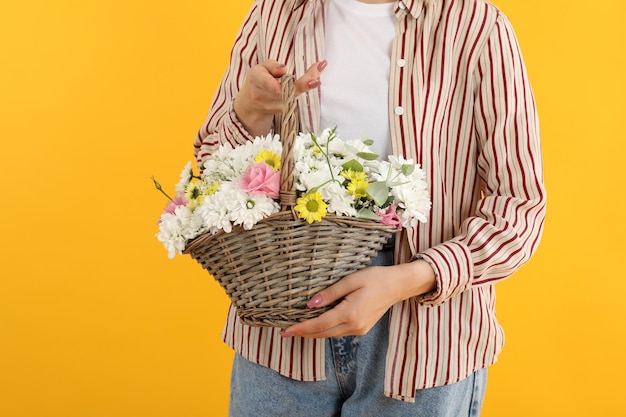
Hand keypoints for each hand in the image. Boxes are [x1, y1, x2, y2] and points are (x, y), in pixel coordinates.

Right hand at [233, 59, 326, 136]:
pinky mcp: (282, 111)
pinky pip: (295, 99)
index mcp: (256, 79)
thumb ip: (272, 66)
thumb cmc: (258, 81)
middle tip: (315, 80)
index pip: (266, 82)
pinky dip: (305, 87)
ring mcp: (274, 106)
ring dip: (308, 83)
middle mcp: (265, 96)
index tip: (284, 73)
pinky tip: (314, 79)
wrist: (251, 105)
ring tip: (320, 67)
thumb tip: (284, 69)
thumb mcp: (261, 68)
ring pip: (294, 95)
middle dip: (302, 85)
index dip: (274, 82)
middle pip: (285, 91)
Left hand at [280, 260, 436, 338]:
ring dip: (313, 332)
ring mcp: (359, 329)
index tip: (286, 330)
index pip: (319, 324)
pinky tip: (316, 324)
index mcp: (350, 313)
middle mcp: (354, 326)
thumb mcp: (350, 280)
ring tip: (297, 328)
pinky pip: (338, 332)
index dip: (301, 328)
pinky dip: (325, 330)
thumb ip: (330, 293)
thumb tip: (310, 304)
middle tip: (285, 332)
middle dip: (303, 333)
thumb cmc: (375, 278)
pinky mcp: (361, 329)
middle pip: (322, 333)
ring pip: (329, 334)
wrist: (398, 285)